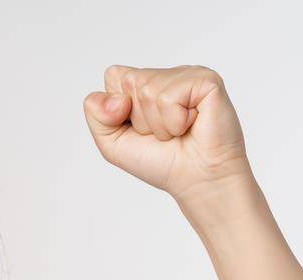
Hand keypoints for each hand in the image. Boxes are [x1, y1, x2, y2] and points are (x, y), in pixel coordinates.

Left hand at [83, 65, 253, 203]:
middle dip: (141, 119)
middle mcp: (169, 74)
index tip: (144, 129)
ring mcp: (189, 74)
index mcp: (148, 82)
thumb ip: (96, 114)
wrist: (199, 182)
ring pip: (149, 90)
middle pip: (130, 82)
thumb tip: (118, 99)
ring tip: (180, 132)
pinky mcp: (206, 81)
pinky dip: (175, 121)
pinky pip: (169, 97)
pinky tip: (192, 125)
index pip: (114, 76)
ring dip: (160, 124)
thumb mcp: (113, 143)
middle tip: (166, 134)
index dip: (120, 109)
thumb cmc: (164, 162)